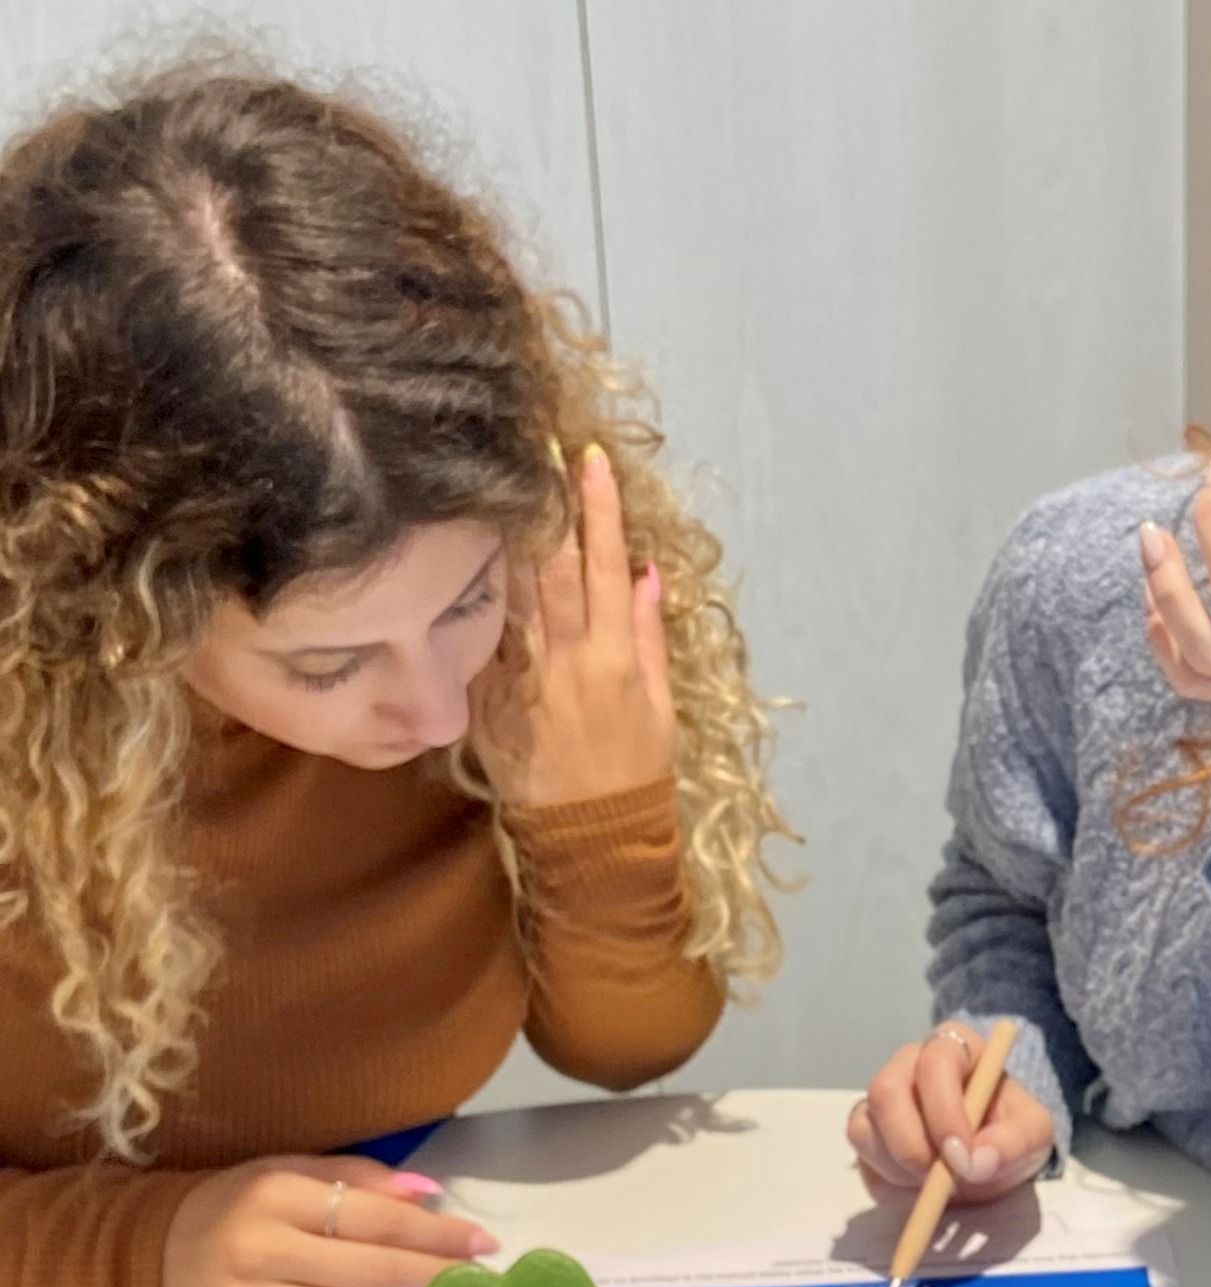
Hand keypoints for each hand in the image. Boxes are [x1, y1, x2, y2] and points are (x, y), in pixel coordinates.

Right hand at [162, 1156, 500, 1286]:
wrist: (152, 1256)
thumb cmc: (238, 1207)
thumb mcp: (290, 1172)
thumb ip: (361, 1180)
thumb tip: (430, 1194)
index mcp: (275, 1198)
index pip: (377, 1220)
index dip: (438, 1235)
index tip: (483, 1243)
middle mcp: (259, 1253)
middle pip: (372, 1275)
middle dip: (434, 1280)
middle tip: (473, 1283)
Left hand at [471, 445, 676, 806]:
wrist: (587, 836)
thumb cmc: (635, 771)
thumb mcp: (660, 706)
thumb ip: (648, 636)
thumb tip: (645, 574)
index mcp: (613, 656)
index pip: (606, 565)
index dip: (598, 509)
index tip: (589, 458)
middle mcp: (564, 657)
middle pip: (552, 564)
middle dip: (547, 504)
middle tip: (535, 449)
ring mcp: (521, 675)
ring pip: (512, 590)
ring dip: (509, 536)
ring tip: (503, 488)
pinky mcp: (489, 697)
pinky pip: (487, 638)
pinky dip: (485, 599)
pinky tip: (475, 562)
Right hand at [848, 1023, 1055, 1202]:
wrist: (990, 1163)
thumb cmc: (1010, 1135)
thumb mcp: (1034, 1136)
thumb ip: (1014, 1142)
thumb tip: (977, 1161)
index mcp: (955, 1049)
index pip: (935, 1062)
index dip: (944, 1109)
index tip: (962, 1155)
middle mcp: (910, 1066)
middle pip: (885, 1092)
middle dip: (910, 1144)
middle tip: (941, 1180)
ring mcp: (882, 1102)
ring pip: (865, 1129)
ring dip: (901, 1169)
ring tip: (938, 1184)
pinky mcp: (867, 1137)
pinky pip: (862, 1159)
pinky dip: (889, 1184)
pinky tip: (919, 1188)